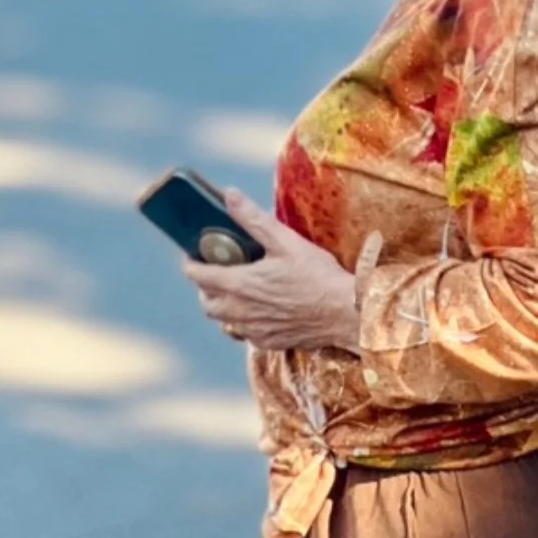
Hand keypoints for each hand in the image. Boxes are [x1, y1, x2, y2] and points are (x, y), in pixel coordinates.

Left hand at [183, 189, 359, 351]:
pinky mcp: (268, 342)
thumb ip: (253, 218)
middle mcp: (240, 312)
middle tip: (218, 269)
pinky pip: (243, 334)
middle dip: (205, 285)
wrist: (346, 314)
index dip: (191, 262)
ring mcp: (253, 331)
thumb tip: (229, 195)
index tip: (194, 253)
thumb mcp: (285, 241)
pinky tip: (258, 309)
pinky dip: (243, 321)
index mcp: (239, 285)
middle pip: (205, 301)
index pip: (196, 275)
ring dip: (222, 304)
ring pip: (222, 320)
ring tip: (237, 288)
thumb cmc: (318, 276)